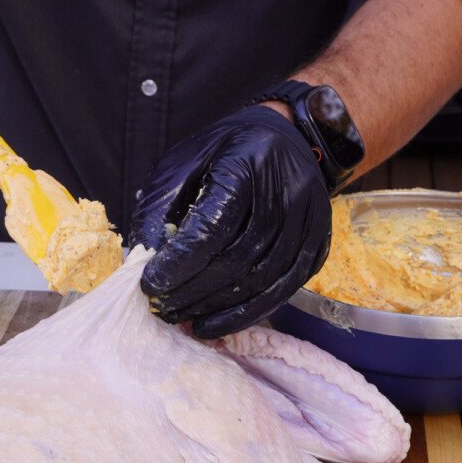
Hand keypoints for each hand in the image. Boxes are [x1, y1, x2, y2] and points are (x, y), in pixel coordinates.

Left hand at [130, 106, 331, 338]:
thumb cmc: (225, 152)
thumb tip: (143, 261)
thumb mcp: (182, 164)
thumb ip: (159, 209)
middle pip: (236, 259)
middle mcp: (286, 192)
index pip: (212, 227)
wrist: (287, 139)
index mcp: (247, 164)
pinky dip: (246, 314)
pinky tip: (215, 323)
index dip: (179, 263)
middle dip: (193, 291)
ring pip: (260, 281)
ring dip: (217, 308)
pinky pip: (282, 291)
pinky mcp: (318, 246)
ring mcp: (309, 222)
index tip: (150, 284)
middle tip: (162, 308)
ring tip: (183, 318)